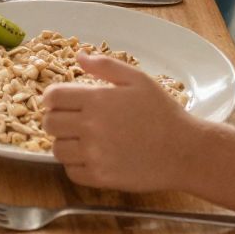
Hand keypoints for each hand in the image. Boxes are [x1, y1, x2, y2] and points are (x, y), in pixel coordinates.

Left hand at [42, 53, 196, 190]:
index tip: (60, 101)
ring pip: (57, 149)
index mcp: (97, 100)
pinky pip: (71, 172)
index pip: (52, 97)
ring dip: (65, 143)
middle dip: (56, 119)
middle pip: (50, 123)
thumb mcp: (138, 80)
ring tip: (82, 139)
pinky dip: (76, 165)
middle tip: (71, 120)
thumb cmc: (163, 113)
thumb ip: (105, 65)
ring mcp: (94, 155)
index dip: (52, 98)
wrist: (184, 151)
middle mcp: (90, 127)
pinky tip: (91, 156)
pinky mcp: (100, 177)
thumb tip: (79, 56)